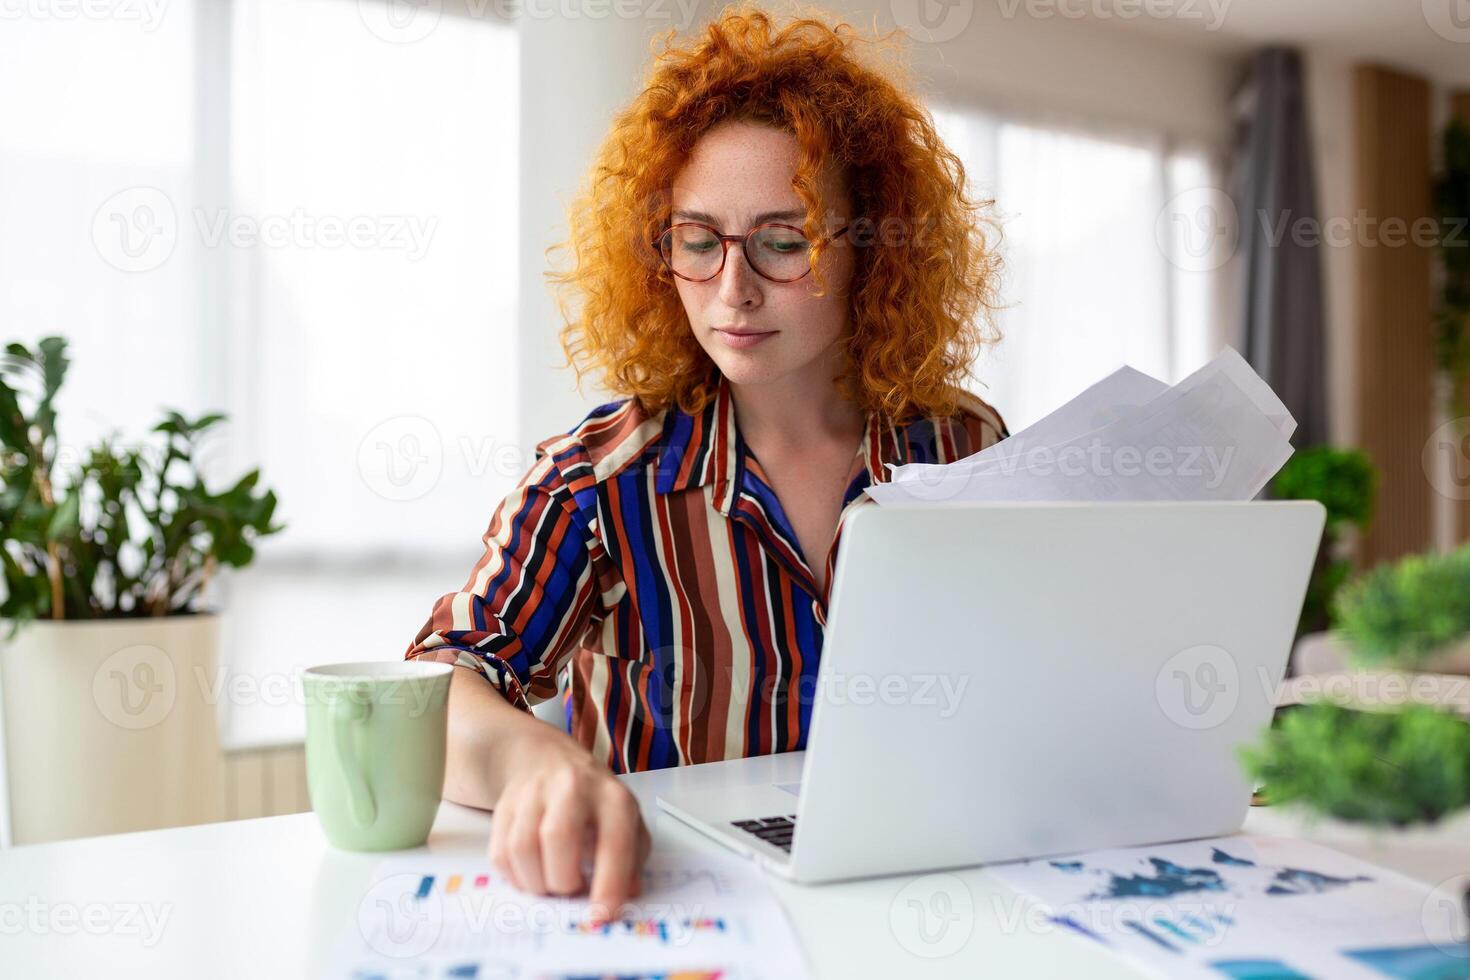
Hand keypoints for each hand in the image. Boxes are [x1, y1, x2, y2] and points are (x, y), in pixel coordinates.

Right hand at [487, 728, 651, 917]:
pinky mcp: (505, 805)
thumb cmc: (594, 801)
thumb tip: (628, 894)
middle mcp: (573, 787)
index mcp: (612, 796)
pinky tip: (530, 873)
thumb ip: (632, 858)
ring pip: (522, 847)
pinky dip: (515, 876)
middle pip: (558, 838)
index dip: (609, 884)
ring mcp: (534, 792)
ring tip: (550, 884)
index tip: (602, 916)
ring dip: (536, 882)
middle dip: (563, 881)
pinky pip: (500, 851)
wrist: (547, 759)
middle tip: (570, 890)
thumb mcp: (626, 821)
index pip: (613, 841)